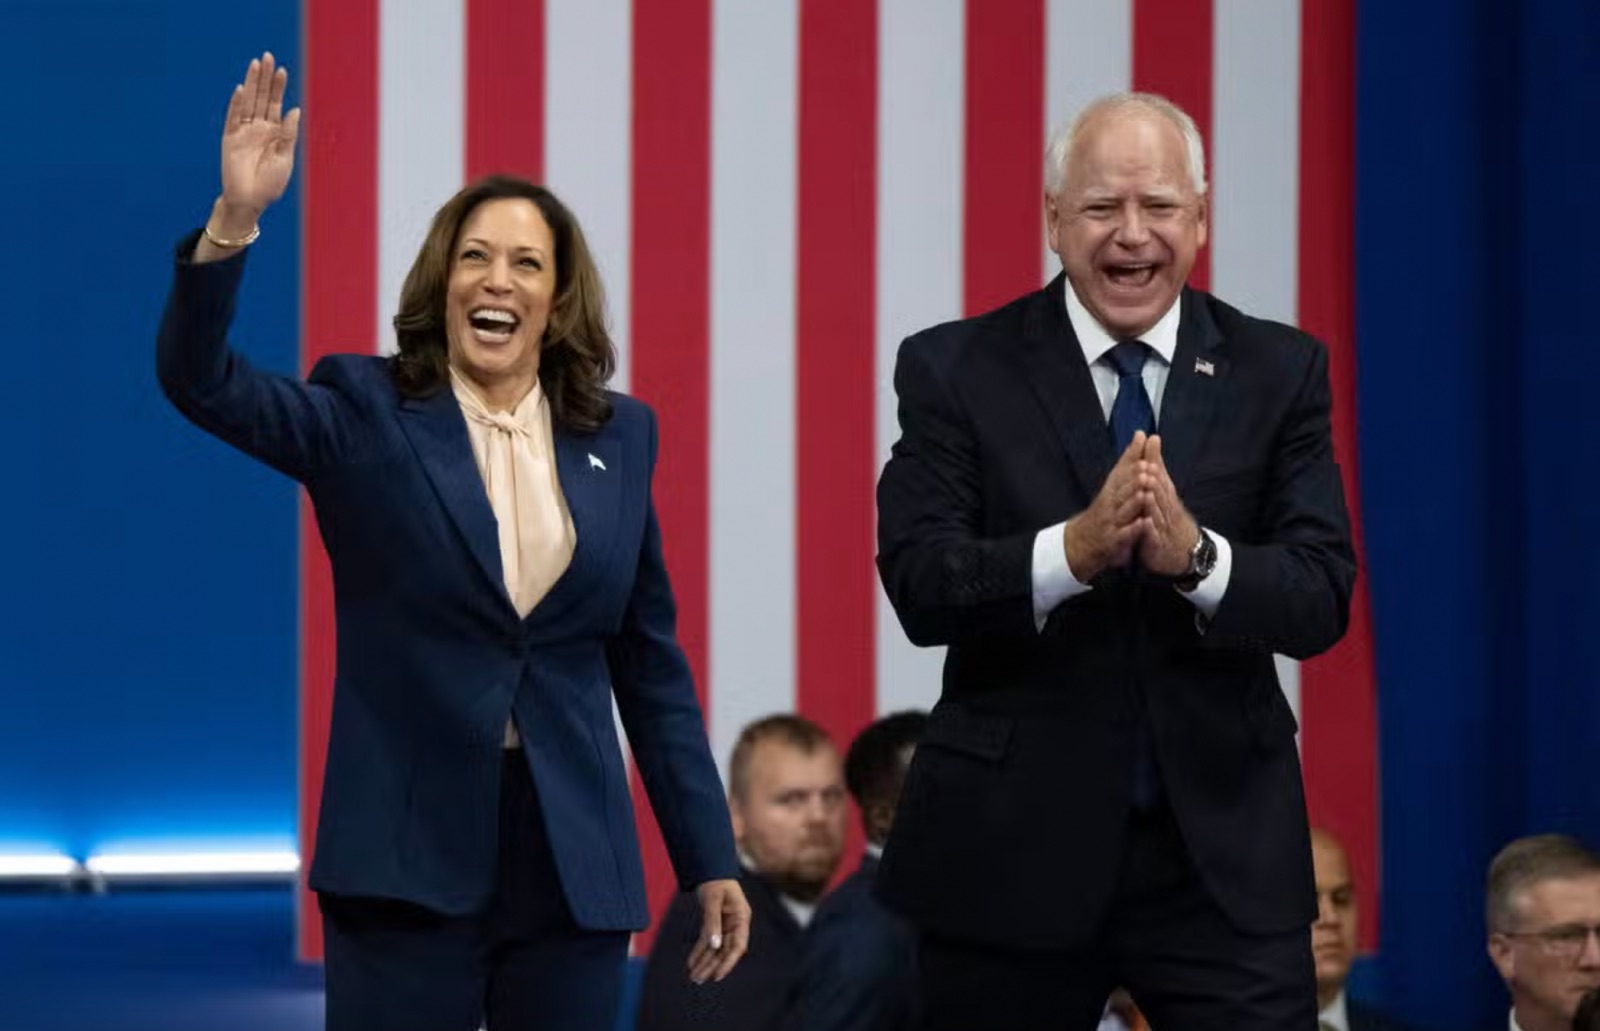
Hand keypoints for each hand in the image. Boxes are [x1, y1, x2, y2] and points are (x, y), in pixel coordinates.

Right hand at [218, 52, 301, 223]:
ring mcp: (243, 132)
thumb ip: (288, 134)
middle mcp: (258, 129)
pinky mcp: (230, 139)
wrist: (251, 201)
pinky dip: (237, 104)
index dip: (278, 87)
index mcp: (274, 133)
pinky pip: (233, 118)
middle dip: (264, 78)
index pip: (275, 104)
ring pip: (248, 102)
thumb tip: (295, 109)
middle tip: (267, 56)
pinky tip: (241, 89)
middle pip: (261, 97)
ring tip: (255, 64)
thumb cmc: (270, 184)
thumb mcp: (285, 158)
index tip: (282, 69)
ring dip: (251, 83)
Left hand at [687, 878, 749, 983]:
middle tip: (698, 979)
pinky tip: (692, 962)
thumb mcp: (713, 900)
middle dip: (712, 966)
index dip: (728, 962)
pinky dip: (699, 951)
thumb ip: (713, 922)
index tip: (717, 976)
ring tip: (694, 976)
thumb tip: (714, 945)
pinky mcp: (715, 923)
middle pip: (725, 950)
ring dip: (705, 962)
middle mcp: (735, 924)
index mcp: (742, 918)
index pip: (738, 946)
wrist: (711, 867)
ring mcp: (726, 925)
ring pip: (715, 949)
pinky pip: (707, 941)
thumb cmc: (716, 880)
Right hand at [1063, 431, 1148, 581]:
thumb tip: (1141, 434)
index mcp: (1111, 489)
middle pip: (1120, 489)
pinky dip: (1132, 530)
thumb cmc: (1104, 510)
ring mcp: (1110, 523)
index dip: (1132, 460)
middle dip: (1133, 478)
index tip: (1142, 447)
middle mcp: (1109, 504)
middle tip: (1146, 467)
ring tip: (1144, 493)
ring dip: (1133, 502)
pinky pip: (1123, 535)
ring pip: (1122, 511)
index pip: (1121, 471)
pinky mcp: (1113, 542)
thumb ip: (1129, 461)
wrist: (1079, 543)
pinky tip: (1143, 523)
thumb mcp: (1114, 483)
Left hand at [1134, 435, 1199, 576]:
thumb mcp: (1164, 489)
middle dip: (1154, 482)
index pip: (1161, 479)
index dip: (1155, 468)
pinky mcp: (1158, 545)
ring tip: (1146, 493)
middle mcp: (1167, 510)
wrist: (1187, 551)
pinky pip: (1154, 537)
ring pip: (1158, 514)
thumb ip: (1156, 465)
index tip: (1147, 456)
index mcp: (1166, 496)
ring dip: (1152, 504)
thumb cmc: (1170, 515)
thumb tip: (1152, 437)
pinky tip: (1145, 523)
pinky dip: (1150, 531)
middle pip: (1161, 495)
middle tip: (1146, 469)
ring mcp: (1164, 527)